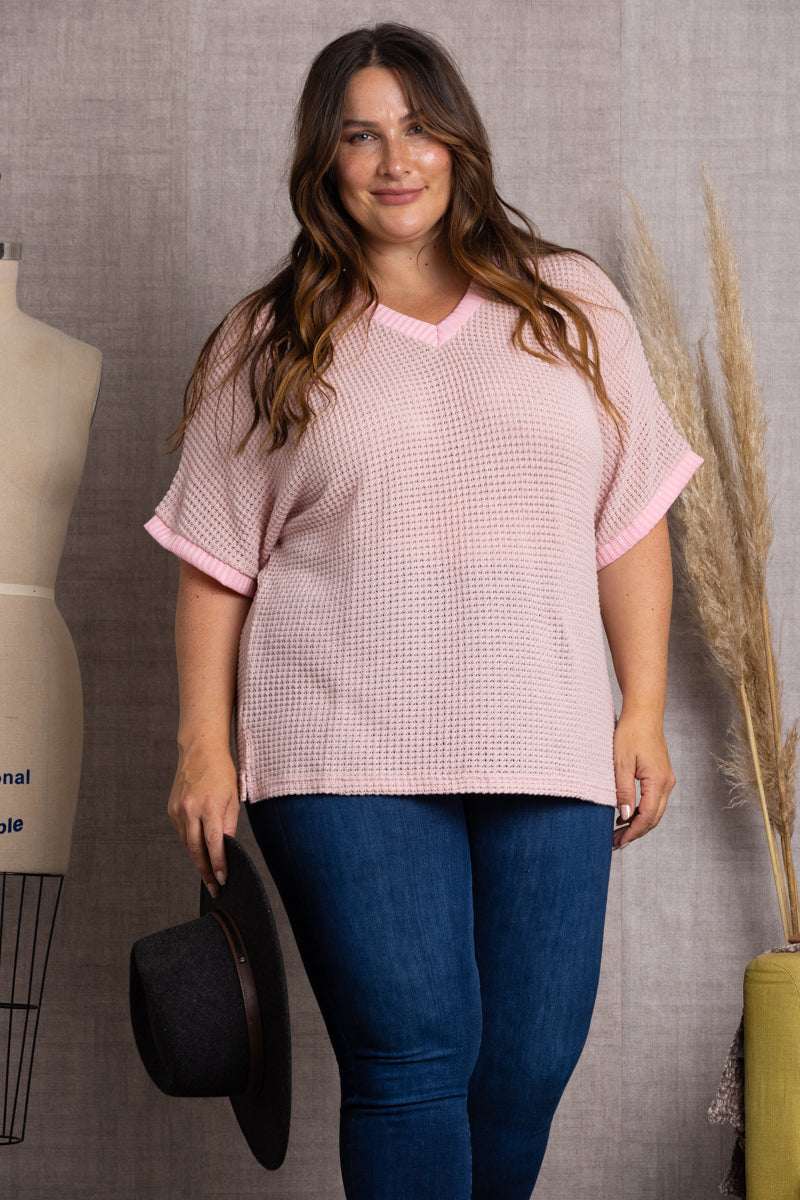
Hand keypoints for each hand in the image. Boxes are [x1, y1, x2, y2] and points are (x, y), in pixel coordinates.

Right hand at [168, 739, 239, 895]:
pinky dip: (191, 841)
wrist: (200, 750)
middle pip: (196, 850)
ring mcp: (178, 810)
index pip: (214, 844)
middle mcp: (190, 810)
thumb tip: (228, 849)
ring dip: (198, 858)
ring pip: (188, 843)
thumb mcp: (233, 798)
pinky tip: (200, 846)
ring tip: (209, 872)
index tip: (222, 880)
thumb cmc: (222, 772)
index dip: (218, 865)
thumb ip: (230, 825)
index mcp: (209, 807)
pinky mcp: (171, 809)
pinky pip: (183, 832)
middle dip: (205, 871)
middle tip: (214, 887)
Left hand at [611, 712, 674, 849]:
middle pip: (654, 818)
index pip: (647, 816)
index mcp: (658, 781)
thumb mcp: (620, 763)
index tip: (618, 842)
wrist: (644, 714)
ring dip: (638, 823)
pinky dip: (641, 811)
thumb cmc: (631, 734)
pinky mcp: (662, 776)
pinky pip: (654, 801)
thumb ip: (623, 791)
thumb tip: (624, 816)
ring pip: (655, 811)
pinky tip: (626, 815)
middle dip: (635, 833)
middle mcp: (667, 783)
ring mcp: (667, 780)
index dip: (633, 832)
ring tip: (618, 833)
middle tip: (615, 843)